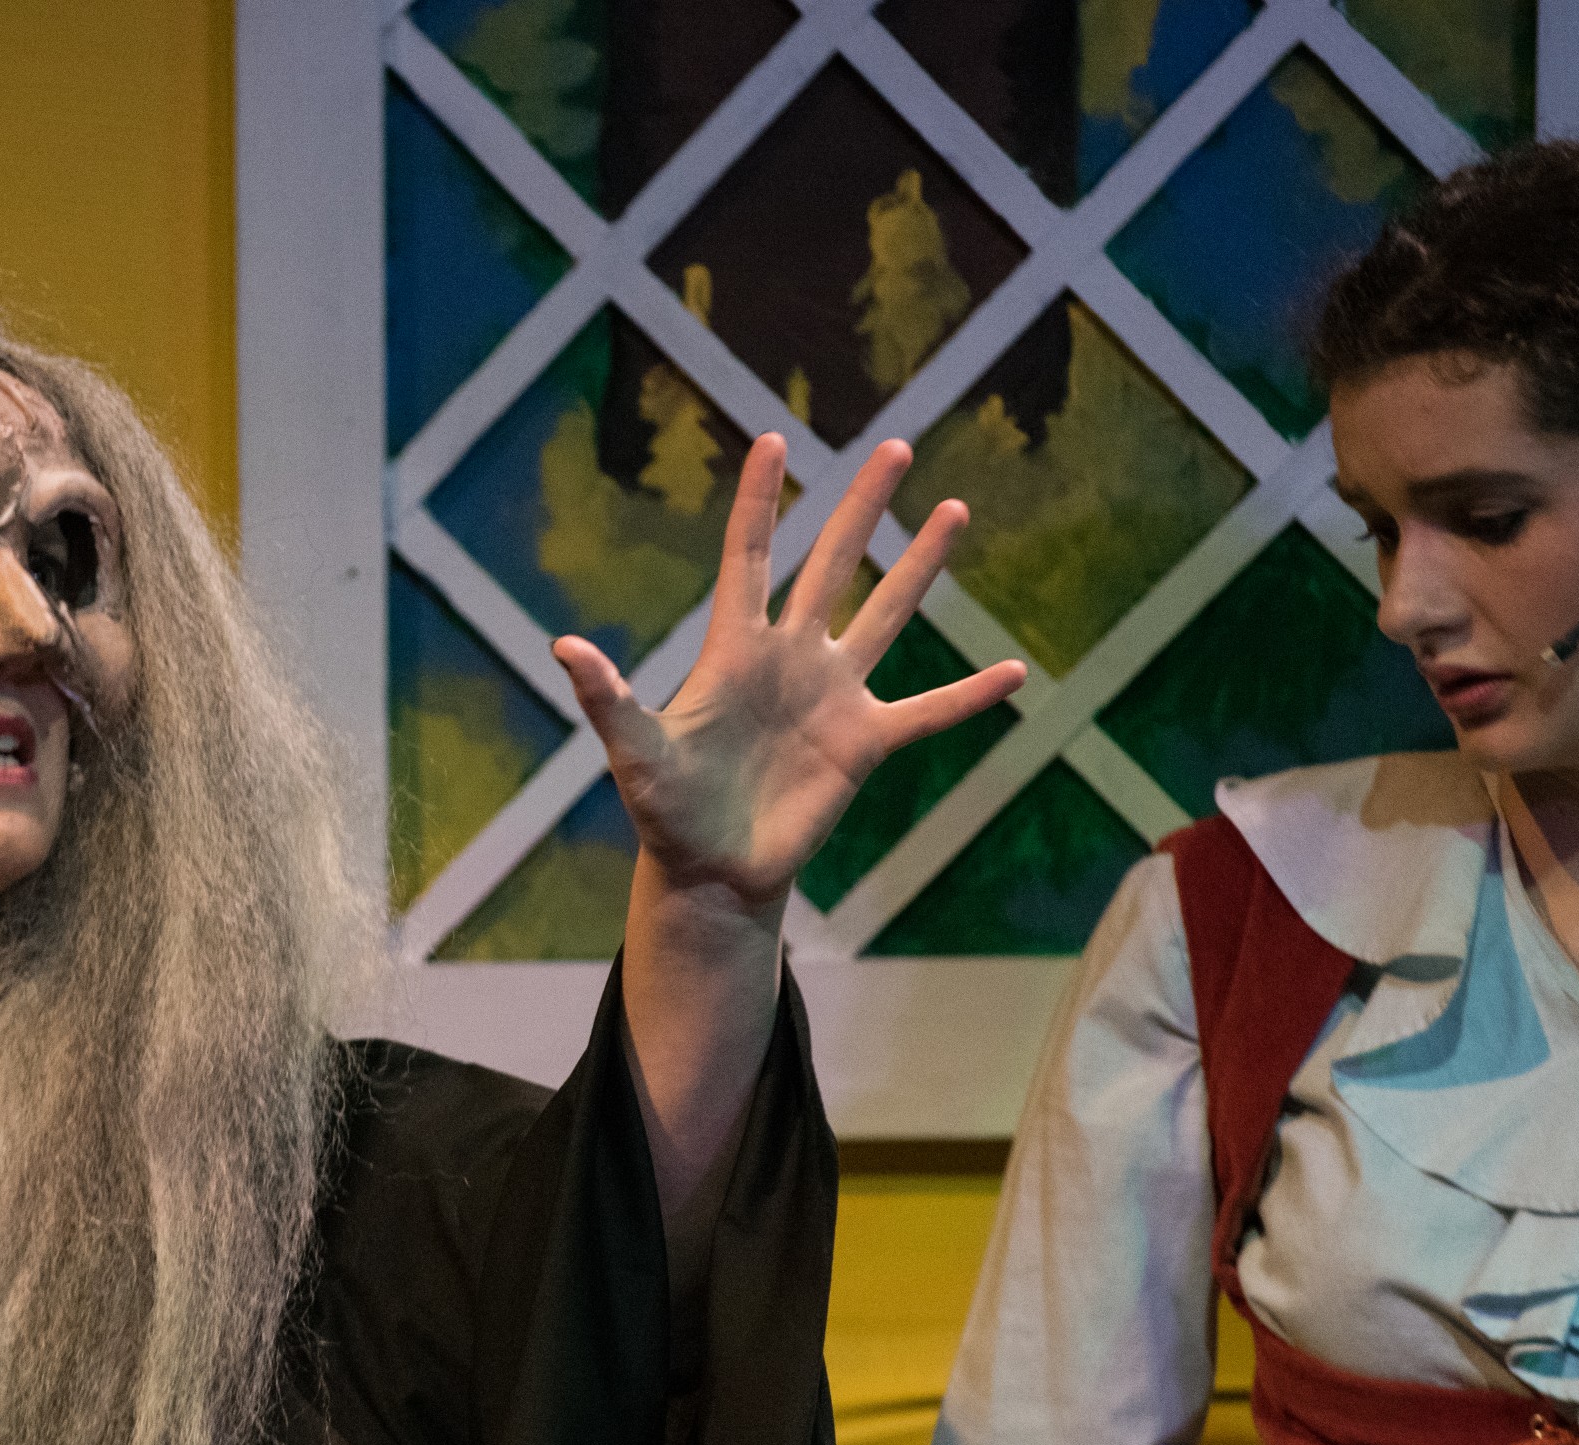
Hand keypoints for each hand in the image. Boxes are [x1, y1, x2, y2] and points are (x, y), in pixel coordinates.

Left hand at [550, 434, 1026, 907]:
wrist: (710, 869)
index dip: (760, 502)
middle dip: (861, 507)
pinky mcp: (863, 743)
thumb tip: (564, 647)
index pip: (750, 557)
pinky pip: (926, 712)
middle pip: (831, 564)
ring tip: (955, 509)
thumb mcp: (633, 750)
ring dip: (921, 566)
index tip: (773, 441)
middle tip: (894, 447)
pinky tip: (1014, 672)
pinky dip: (968, 697)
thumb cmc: (664, 809)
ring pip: (887, 615)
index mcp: (734, 649)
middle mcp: (790, 657)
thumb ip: (608, 697)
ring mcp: (832, 696)